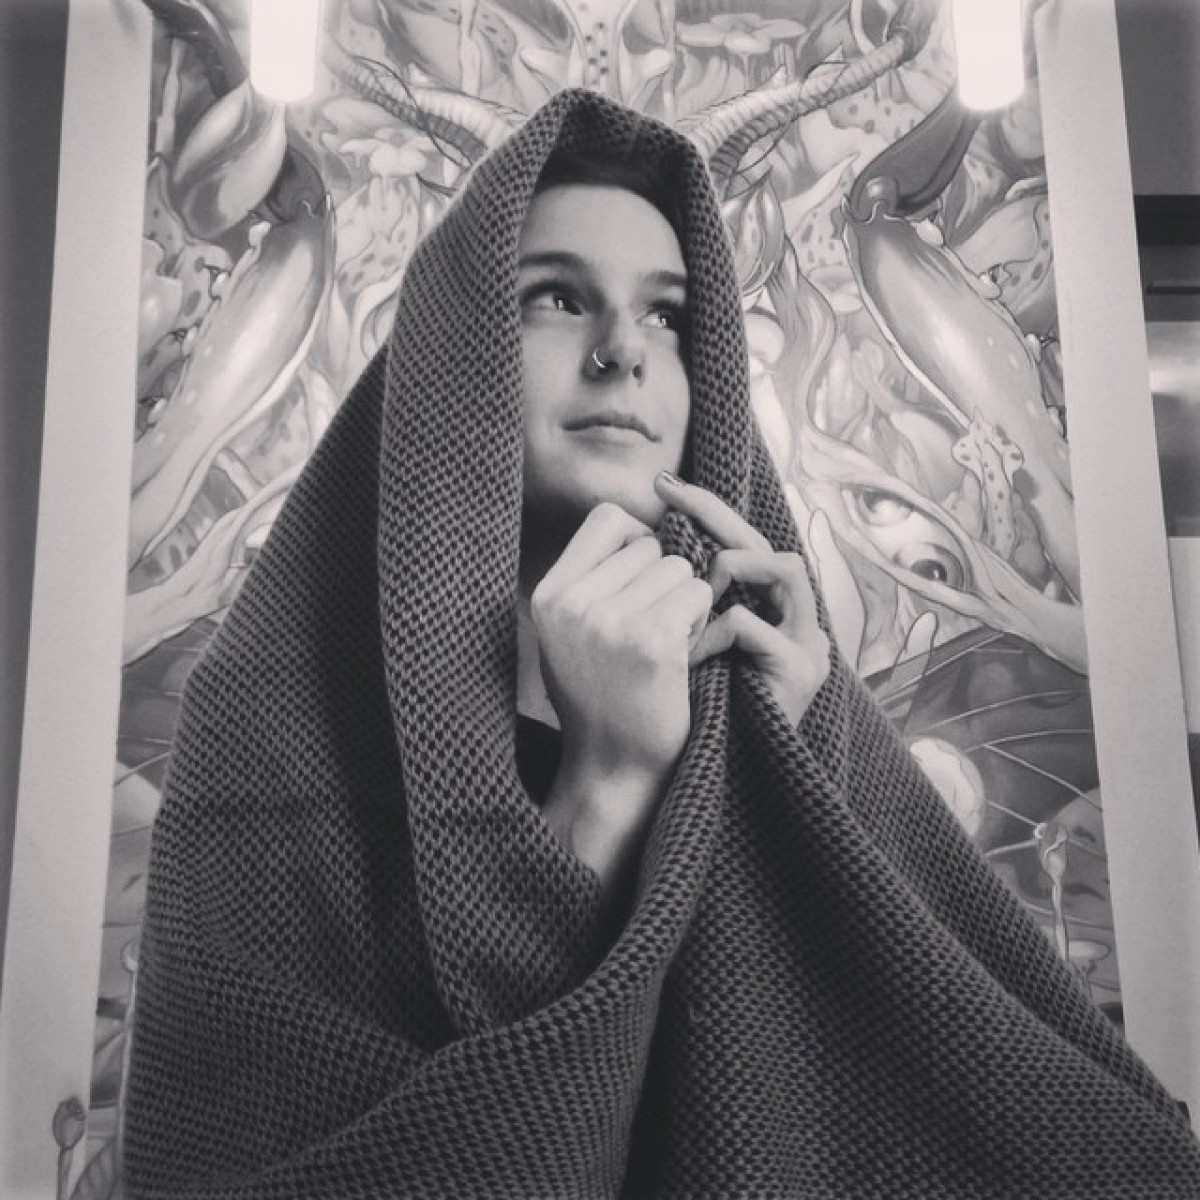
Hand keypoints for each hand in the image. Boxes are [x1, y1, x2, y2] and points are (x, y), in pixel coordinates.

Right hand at [531, 502, 713, 796]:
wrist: (613, 767)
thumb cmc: (600, 696)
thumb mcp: (569, 632)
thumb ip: (590, 579)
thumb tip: (635, 522)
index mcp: (549, 595)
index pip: (607, 518)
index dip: (637, 540)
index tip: (642, 577)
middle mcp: (573, 604)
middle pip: (650, 545)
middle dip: (663, 580)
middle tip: (651, 628)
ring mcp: (610, 622)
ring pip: (679, 568)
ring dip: (685, 602)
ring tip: (665, 646)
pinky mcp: (652, 642)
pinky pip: (698, 593)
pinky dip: (700, 622)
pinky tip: (682, 656)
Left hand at [656, 472, 830, 725]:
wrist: (700, 780)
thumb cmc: (680, 715)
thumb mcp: (673, 643)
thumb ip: (668, 601)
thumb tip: (632, 549)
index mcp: (762, 609)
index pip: (739, 541)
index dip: (704, 509)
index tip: (660, 487)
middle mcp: (792, 620)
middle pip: (765, 543)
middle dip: (715, 513)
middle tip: (669, 492)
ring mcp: (803, 645)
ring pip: (787, 569)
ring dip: (736, 567)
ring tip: (696, 581)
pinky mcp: (798, 674)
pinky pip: (756, 629)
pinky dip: (717, 631)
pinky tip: (690, 650)